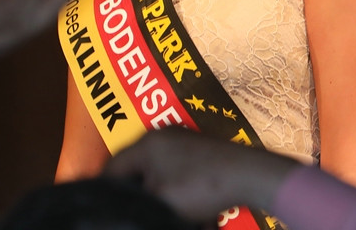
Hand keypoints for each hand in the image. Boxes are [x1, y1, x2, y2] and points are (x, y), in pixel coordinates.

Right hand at [104, 127, 297, 221]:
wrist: (250, 176)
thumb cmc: (202, 186)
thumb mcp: (160, 201)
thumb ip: (136, 202)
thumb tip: (127, 206)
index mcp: (148, 144)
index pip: (113, 168)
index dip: (105, 191)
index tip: (106, 209)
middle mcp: (164, 137)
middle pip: (138, 173)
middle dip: (143, 198)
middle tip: (144, 214)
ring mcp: (186, 143)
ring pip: (163, 179)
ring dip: (167, 202)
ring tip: (180, 218)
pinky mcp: (203, 153)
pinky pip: (183, 179)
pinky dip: (185, 198)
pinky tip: (199, 219)